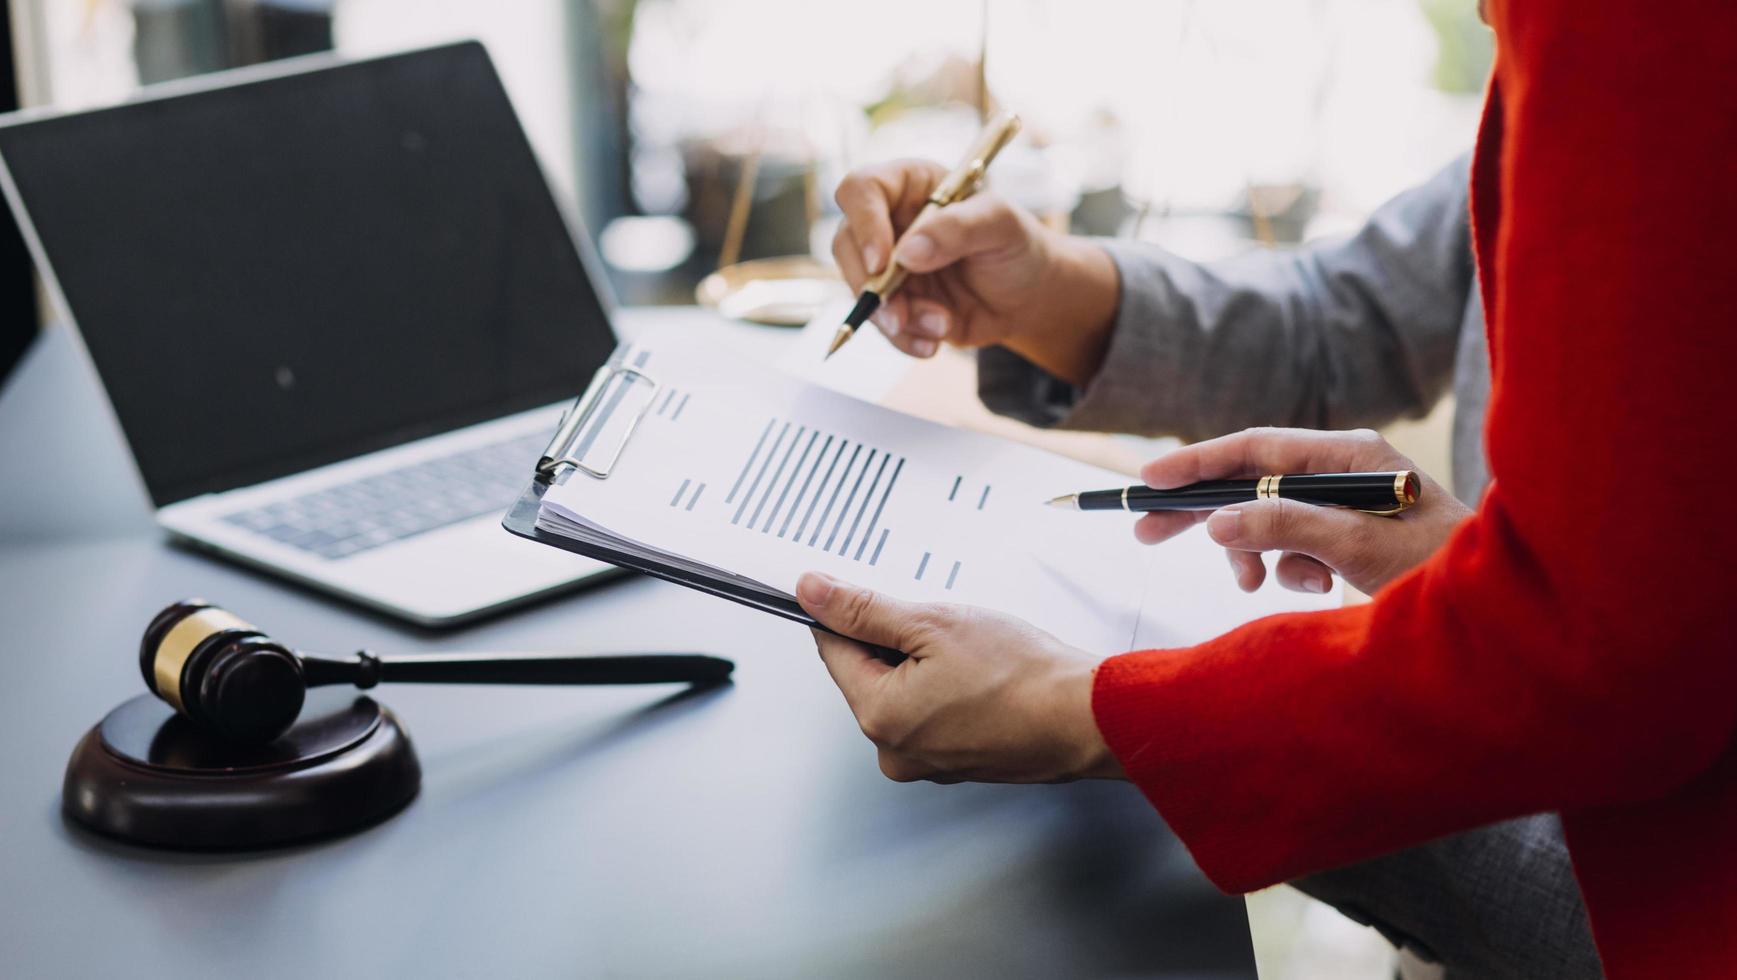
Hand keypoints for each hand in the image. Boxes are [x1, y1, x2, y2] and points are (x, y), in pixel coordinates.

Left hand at [795, 571, 1122, 783]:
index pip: (833, 649)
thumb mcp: (931, 622)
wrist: (1085, 718)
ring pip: (904, 691)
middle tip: (944, 629)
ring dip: (925, 664)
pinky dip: (950, 689)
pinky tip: (984, 678)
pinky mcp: (956, 762)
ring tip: (972, 656)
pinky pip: (934, 713)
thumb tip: (811, 592)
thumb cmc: (1022, 676)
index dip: (849, 613)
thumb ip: (862, 609)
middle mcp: (893, 750)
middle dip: (898, 641)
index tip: (870, 595)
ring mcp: (926, 762)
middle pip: (869, 672)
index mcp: (878, 715)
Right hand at [830, 159, 1118, 384]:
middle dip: (870, 286)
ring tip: (941, 324)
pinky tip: (933, 343)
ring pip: (861, 290)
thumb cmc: (1018, 245)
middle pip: (846, 244)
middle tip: (899, 314)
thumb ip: (958, 228)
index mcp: (910, 184)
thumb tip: (907, 253)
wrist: (1029, 297)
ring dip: (894, 317)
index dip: (864, 223)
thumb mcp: (1001, 224)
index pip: (862, 190)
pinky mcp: (896, 302)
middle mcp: (890, 221)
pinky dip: (904, 338)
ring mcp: (889, 264)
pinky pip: (881, 323)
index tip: (882, 262)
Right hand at [1135, 427, 1473, 595]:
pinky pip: (1293, 545)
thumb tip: (1217, 524)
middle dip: (1202, 510)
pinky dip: (1289, 569)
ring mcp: (1345, 501)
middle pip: (1250, 479)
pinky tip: (1313, 587)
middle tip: (1146, 531)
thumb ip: (1285, 528)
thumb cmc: (1442, 569)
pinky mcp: (1348, 533)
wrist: (1498, 611)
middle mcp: (1344, 468)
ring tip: (1251, 584)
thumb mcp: (1358, 547)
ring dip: (1255, 553)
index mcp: (1349, 453)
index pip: (1254, 447)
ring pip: (1267, 519)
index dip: (1196, 463)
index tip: (1149, 480)